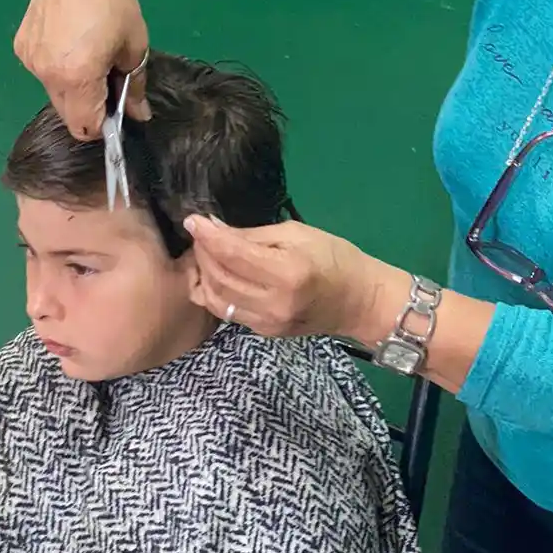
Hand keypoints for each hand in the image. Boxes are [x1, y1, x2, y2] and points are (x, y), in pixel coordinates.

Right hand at [14, 0, 150, 138]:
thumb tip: (139, 116)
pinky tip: (71, 41)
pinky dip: (58, 68)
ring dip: (73, 87)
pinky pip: (42, 72)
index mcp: (76, 77)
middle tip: (108, 77)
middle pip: (68, 112)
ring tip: (90, 54)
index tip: (117, 109)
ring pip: (54, 92)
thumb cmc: (115, 1)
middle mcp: (45, 73)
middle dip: (89, 105)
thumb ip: (134, 87)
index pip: (85, 127)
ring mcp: (29, 58)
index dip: (103, 125)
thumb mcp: (134, 47)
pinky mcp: (21, 44)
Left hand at [183, 216, 406, 341]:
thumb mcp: (297, 233)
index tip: (193, 219)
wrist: (359, 301)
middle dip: (202, 254)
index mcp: (287, 273)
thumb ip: (253, 235)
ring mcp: (267, 322)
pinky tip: (216, 275)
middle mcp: (273, 302)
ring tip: (204, 255)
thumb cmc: (335, 258)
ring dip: (203, 275)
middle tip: (200, 234)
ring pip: (217, 300)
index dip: (207, 236)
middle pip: (219, 278)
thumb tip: (215, 229)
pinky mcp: (264, 332)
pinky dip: (215, 292)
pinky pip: (228, 312)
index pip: (232, 254)